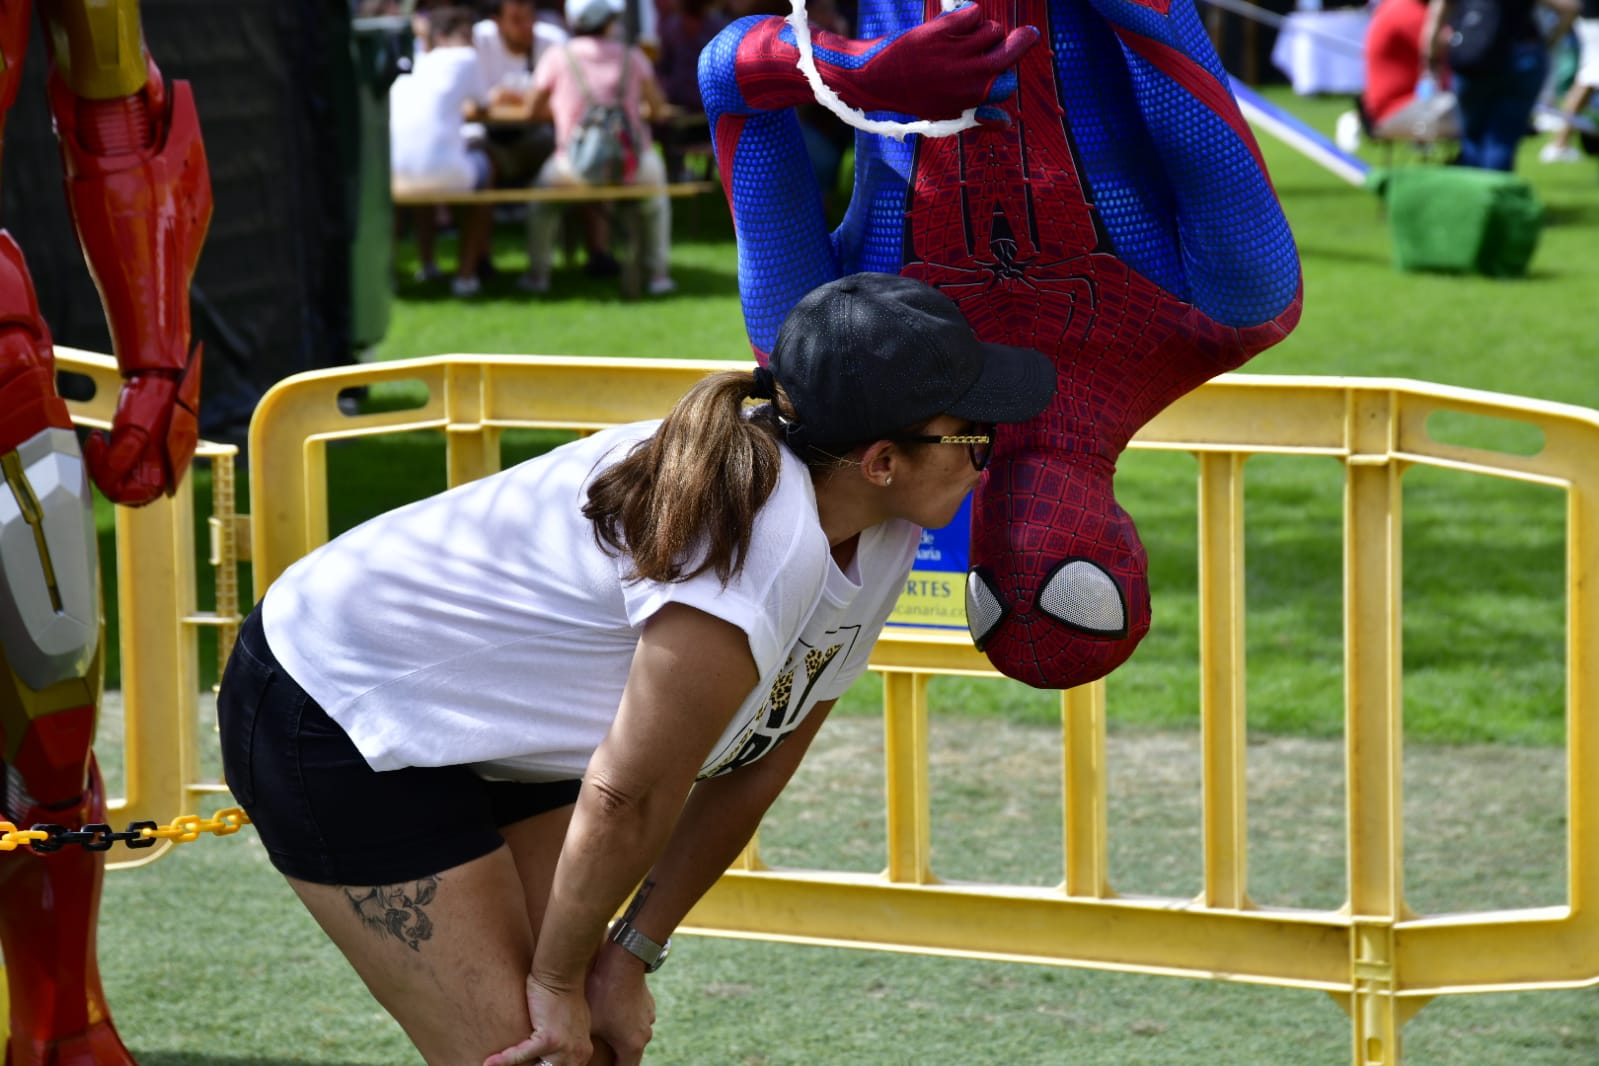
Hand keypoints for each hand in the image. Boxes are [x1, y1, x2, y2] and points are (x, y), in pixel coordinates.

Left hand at [84, 345, 201, 506]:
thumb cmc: (151, 403)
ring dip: (105, 462)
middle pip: (124, 491)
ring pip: (123, 480)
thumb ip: (120, 462)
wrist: (162, 379)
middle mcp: (164, 474)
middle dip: (103, 470)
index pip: (126, 496)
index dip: (106, 477)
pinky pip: (128, 468)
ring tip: (103, 439)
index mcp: (163, 473)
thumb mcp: (131, 433)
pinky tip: (110, 439)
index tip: (100, 447)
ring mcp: (159, 465)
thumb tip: (110, 485)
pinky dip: (113, 456)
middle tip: (97, 443)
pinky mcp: (153, 456)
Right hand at [483, 973, 592, 1065]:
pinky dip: (503, 1060)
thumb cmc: (563, 994)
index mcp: (582, 1053)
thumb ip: (568, 1042)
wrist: (561, 976)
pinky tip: (488, 1063)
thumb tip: (555, 1051)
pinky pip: (522, 1055)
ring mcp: (564, 1049)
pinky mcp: (548, 1039)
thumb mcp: (575, 1025)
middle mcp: (576, 1055)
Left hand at [585, 945, 655, 1065]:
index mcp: (632, 1045)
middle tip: (599, 1055)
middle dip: (615, 1056)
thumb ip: (586, 1044)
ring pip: (633, 1034)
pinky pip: (635, 1018)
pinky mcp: (647, 1001)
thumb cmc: (602, 993)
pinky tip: (611, 1011)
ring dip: (621, 1037)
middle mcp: (645, 1034)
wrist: (623, 959)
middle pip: (630, 1053)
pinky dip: (624, 1020)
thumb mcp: (589, 1023)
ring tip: (604, 1031)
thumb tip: (576, 1055)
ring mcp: (649, 1016)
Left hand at [826, 5, 1037, 119]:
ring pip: (993, 30)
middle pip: (1013, 51)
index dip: (1006, 74)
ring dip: (983, 30)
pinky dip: (968, 14)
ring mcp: (959, 51)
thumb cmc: (911, 96)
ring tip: (964, 38)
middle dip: (1024, 41)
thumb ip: (978, 117)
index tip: (1000, 69)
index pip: (1009, 82)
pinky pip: (975, 12)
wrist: (874, 77)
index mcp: (972, 98)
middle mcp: (970, 76)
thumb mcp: (946, 114)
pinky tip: (953, 24)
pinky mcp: (945, 29)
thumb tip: (1008, 122)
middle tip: (1029, 34)